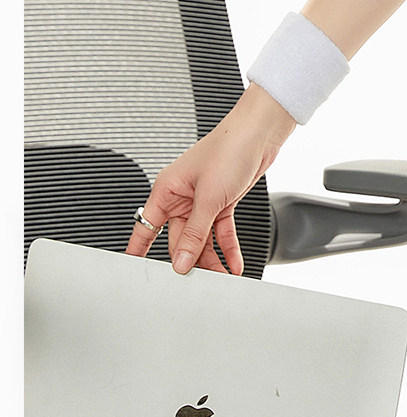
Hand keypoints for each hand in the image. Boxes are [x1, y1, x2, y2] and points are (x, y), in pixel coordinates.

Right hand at [124, 93, 293, 274]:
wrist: (260, 134)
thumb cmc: (229, 149)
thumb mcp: (208, 198)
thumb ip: (194, 233)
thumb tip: (182, 260)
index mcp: (166, 190)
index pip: (145, 227)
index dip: (138, 251)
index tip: (136, 274)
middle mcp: (182, 197)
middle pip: (179, 239)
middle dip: (189, 260)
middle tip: (196, 282)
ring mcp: (202, 201)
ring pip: (201, 239)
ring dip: (211, 258)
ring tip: (220, 277)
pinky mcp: (222, 202)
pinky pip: (220, 232)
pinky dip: (227, 248)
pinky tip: (232, 263)